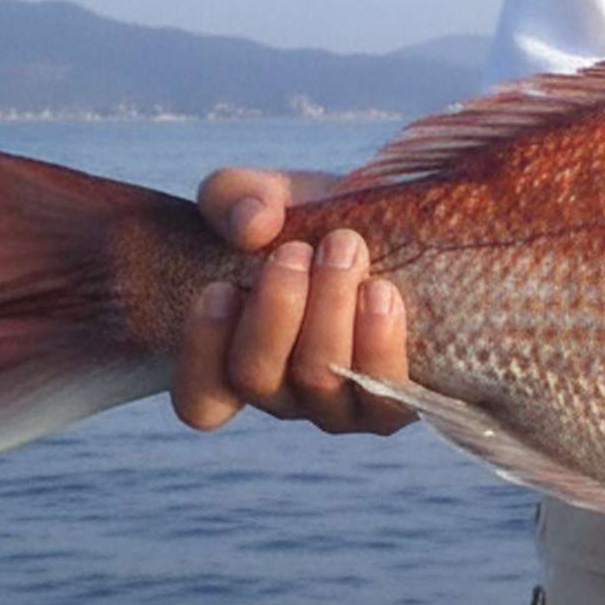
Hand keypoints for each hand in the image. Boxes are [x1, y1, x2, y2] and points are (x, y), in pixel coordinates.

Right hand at [171, 167, 416, 435]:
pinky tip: (380, 291)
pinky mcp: (397, 402)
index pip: (199, 400)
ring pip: (318, 381)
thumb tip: (252, 226)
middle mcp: (287, 395)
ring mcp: (342, 407)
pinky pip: (384, 397)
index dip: (201, 351)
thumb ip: (237, 197)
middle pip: (255, 378)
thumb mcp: (269, 198)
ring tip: (345, 250)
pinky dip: (377, 342)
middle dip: (273, 309)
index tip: (220, 288)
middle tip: (296, 251)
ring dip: (327, 312)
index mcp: (240, 362)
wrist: (405, 232)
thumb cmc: (318, 224)